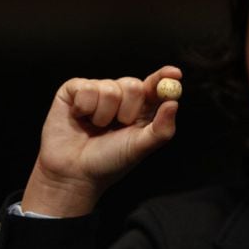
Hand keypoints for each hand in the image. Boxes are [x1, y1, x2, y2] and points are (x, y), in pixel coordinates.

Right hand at [22, 65, 180, 216]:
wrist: (74, 173)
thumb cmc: (108, 162)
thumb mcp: (140, 148)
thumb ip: (161, 129)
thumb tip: (173, 103)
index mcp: (139, 110)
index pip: (154, 87)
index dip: (163, 78)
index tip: (174, 74)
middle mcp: (119, 97)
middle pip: (133, 85)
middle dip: (127, 110)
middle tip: (117, 126)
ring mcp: (96, 91)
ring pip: (108, 88)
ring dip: (102, 114)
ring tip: (94, 127)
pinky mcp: (73, 90)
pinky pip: (85, 87)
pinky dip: (84, 107)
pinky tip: (79, 118)